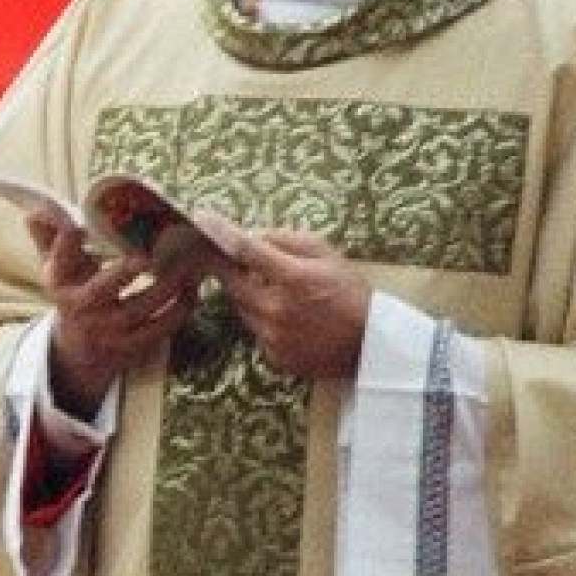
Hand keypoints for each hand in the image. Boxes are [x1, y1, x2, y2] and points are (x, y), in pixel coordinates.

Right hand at [37, 214, 195, 417]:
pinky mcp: (132, 346)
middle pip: (100, 291)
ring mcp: (107, 330)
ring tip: (185, 265)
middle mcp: (81, 308)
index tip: (77, 228)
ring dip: (164, 287)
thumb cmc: (74, 293)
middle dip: (122, 272)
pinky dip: (178, 310)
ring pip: (138, 309)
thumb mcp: (57, 269)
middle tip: (146, 253)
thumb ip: (49, 238)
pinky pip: (159, 329)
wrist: (80, 347)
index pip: (59, 261)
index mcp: (60, 284)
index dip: (65, 245)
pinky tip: (191, 291)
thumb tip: (36, 209)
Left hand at [221, 229, 372, 383]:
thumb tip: (252, 234)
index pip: (245, 250)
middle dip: (230, 268)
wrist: (374, 345)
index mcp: (293, 279)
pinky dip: (263, 320)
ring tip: (278, 293)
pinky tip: (289, 319)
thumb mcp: (327, 255)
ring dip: (249, 295)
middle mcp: (276, 310)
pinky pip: (255, 331)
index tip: (201, 219)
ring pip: (241, 307)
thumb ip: (287, 241)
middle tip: (236, 259)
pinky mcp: (273, 357)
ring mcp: (272, 337)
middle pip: (231, 281)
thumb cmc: (352, 294)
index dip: (220, 232)